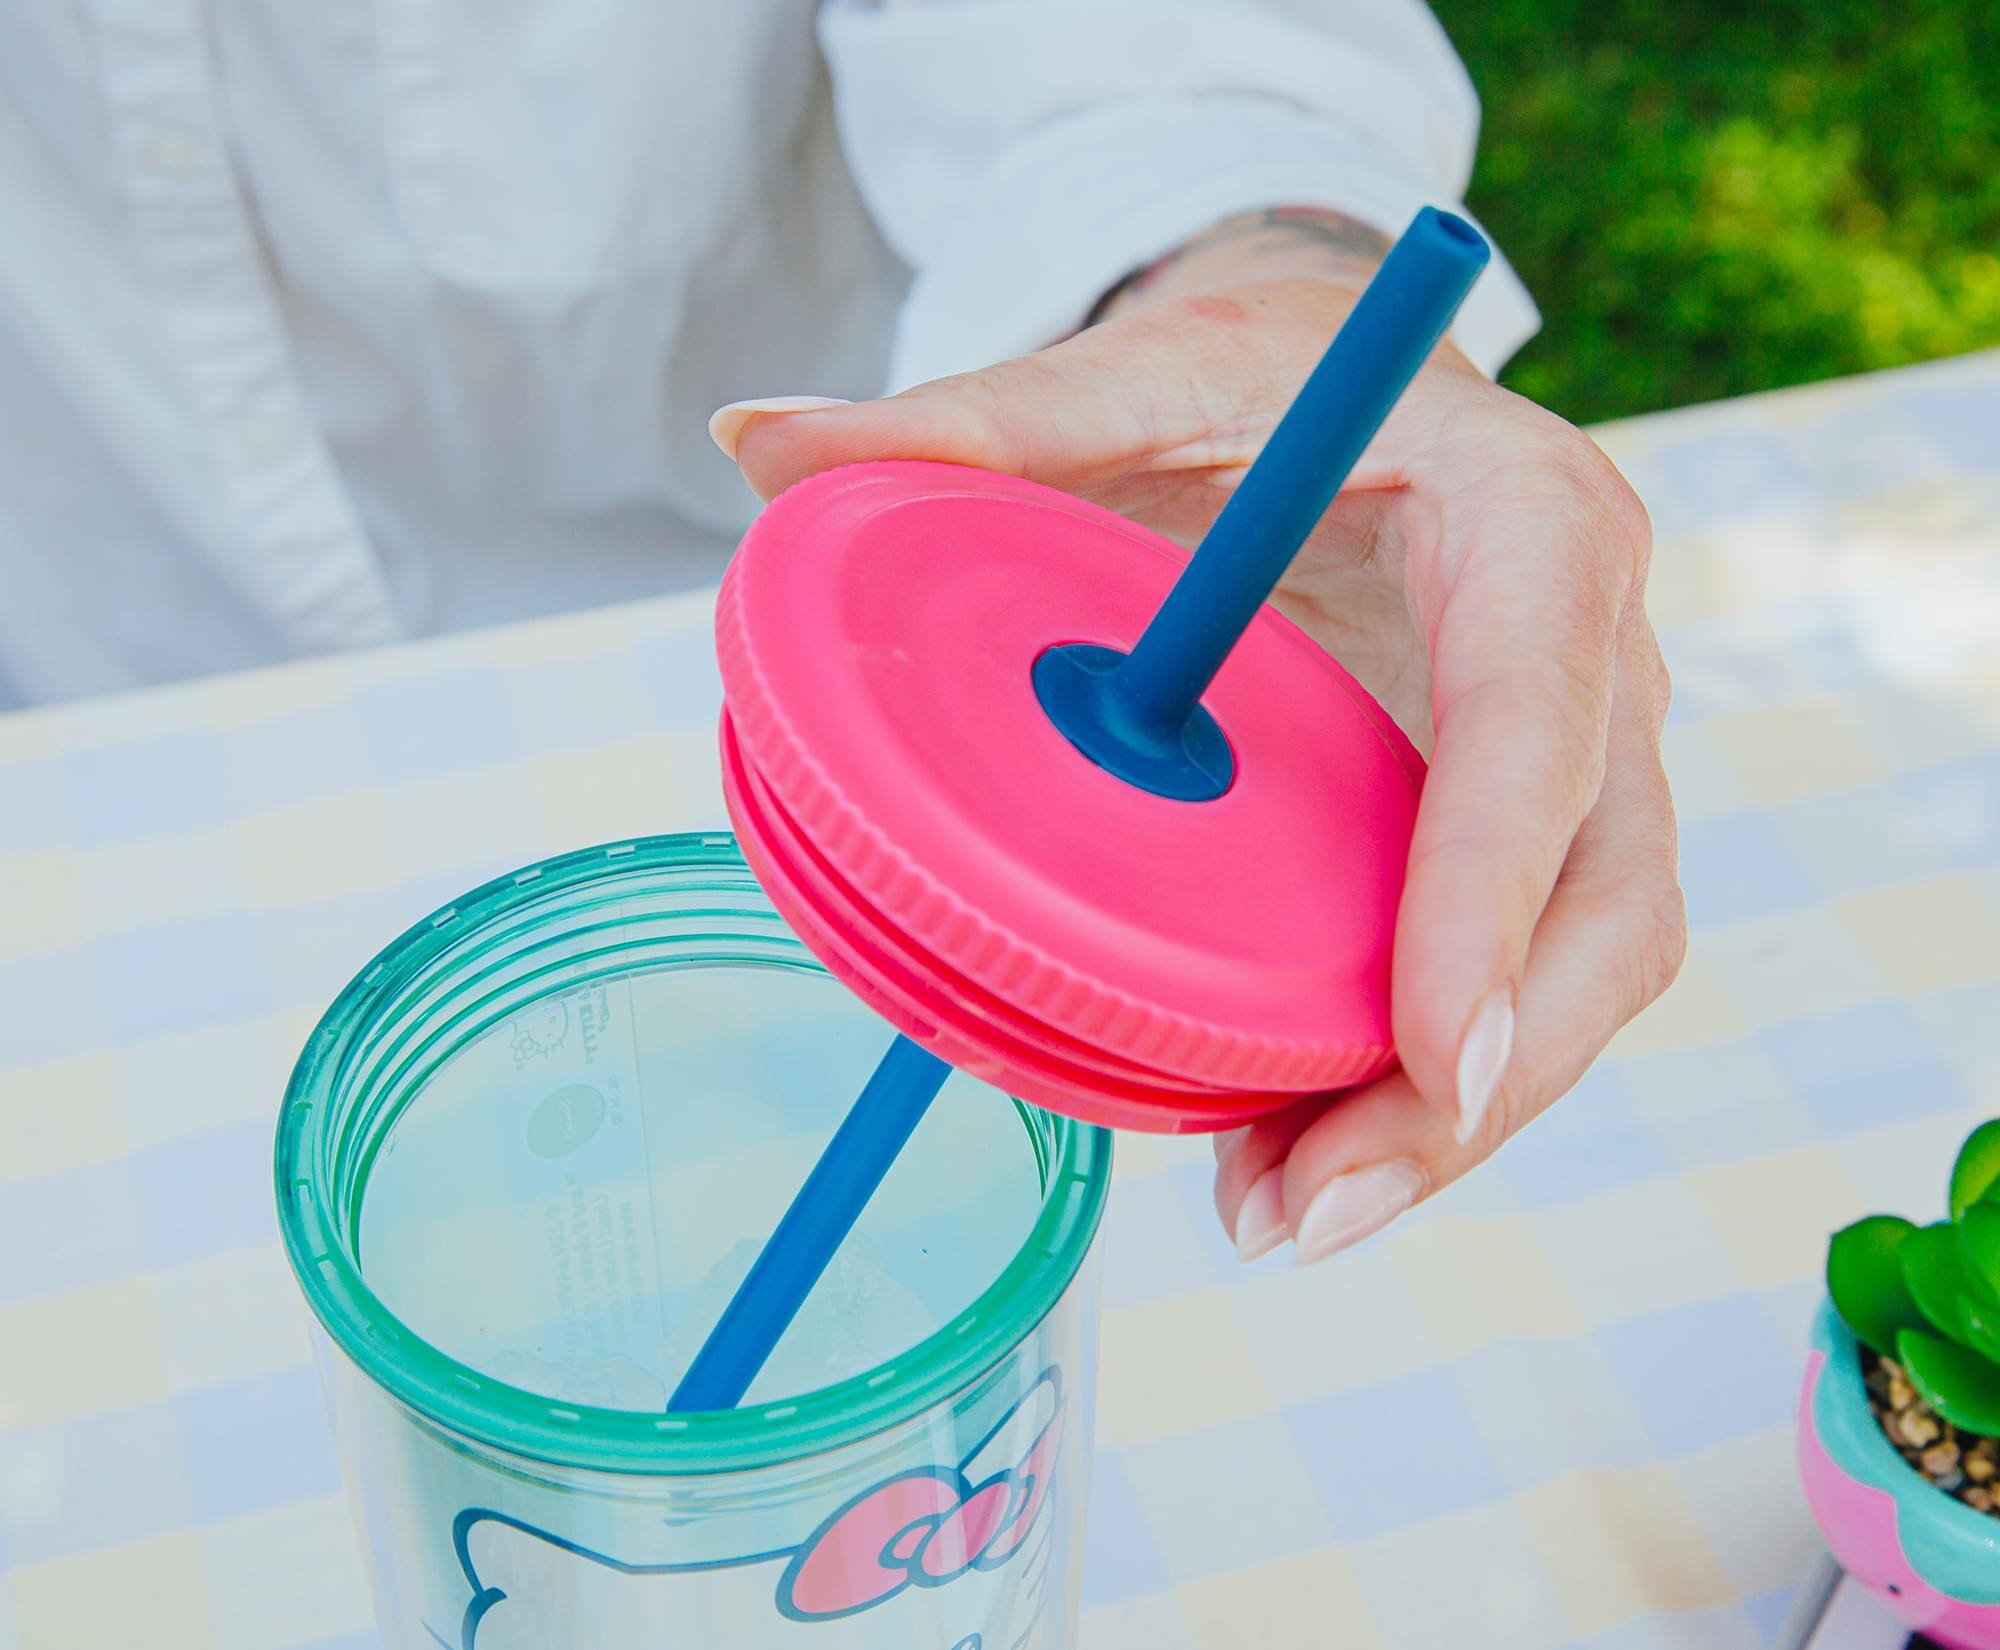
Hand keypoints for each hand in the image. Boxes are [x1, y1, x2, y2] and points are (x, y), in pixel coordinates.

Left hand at [711, 255, 1683, 1265]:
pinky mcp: (1525, 821)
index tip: (1432, 1057)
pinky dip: (1419, 1079)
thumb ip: (967, 416)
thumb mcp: (1128, 378)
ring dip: (1451, 1117)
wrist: (1349, 384)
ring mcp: (1578, 752)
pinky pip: (1517, 973)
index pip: (1538, 723)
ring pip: (1583, 966)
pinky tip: (1289, 1152)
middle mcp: (1587, 651)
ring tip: (1281, 1215)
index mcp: (1526, 522)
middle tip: (1313, 1207)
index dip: (1490, 894)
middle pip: (1606, 897)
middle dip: (1485, 1075)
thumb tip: (755, 439)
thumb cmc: (1251, 378)